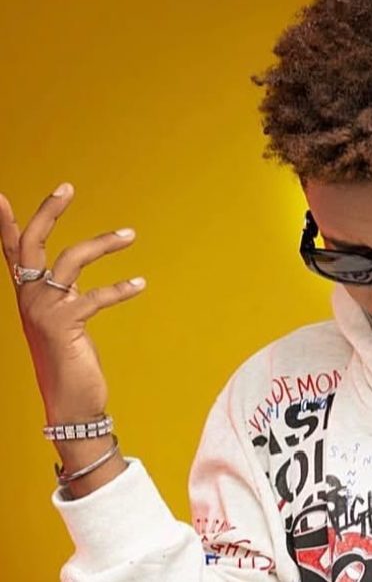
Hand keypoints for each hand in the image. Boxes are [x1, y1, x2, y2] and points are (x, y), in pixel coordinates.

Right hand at [0, 183, 144, 423]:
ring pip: (70, 260)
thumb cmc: (69, 360)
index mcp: (28, 295)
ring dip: (102, 243)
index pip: (13, 252)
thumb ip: (62, 294)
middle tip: (68, 186)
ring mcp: (43, 312)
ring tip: (131, 234)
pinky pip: (94, 297)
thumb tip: (69, 273)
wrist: (71, 403)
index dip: (8, 225)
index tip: (0, 197)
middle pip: (32, 244)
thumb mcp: (62, 319)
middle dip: (48, 212)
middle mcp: (29, 299)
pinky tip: (140, 285)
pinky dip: (120, 289)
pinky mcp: (64, 326)